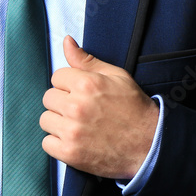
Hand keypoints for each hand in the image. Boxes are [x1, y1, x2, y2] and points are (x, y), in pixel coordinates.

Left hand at [40, 35, 159, 178]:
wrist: (150, 144)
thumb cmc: (134, 108)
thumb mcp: (116, 76)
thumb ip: (87, 60)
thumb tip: (66, 41)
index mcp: (86, 83)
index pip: (57, 77)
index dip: (69, 85)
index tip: (82, 94)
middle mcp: (76, 106)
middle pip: (48, 98)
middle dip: (62, 103)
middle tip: (81, 111)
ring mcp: (72, 131)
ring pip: (45, 120)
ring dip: (58, 123)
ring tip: (78, 126)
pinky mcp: (70, 153)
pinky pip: (47, 143)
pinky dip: (57, 143)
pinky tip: (75, 141)